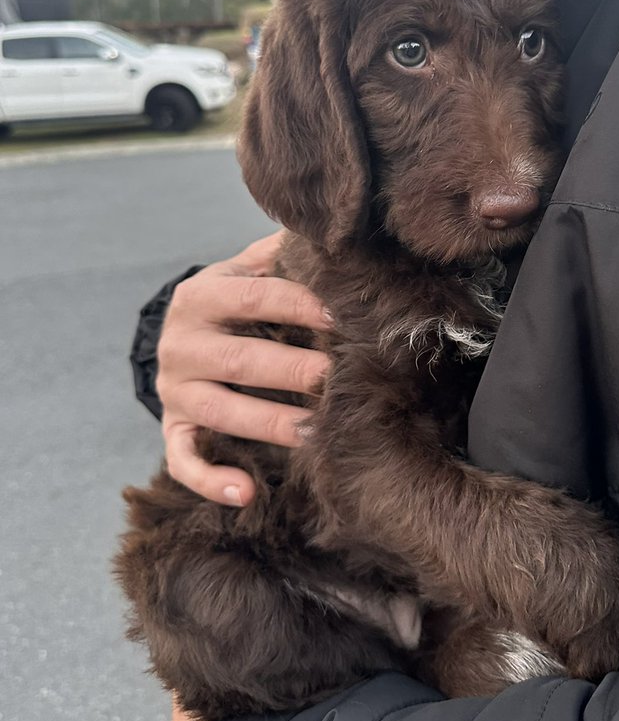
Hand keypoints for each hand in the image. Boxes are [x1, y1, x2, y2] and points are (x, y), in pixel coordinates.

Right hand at [158, 232, 331, 505]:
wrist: (180, 337)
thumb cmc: (233, 303)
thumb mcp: (245, 271)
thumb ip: (279, 254)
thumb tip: (328, 229)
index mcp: (201, 296)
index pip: (255, 297)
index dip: (301, 306)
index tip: (343, 317)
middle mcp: (181, 344)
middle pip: (242, 360)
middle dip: (293, 370)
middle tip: (338, 379)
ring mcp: (175, 391)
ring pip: (221, 412)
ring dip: (270, 424)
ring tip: (315, 431)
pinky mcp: (173, 429)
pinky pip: (184, 461)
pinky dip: (211, 480)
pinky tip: (248, 492)